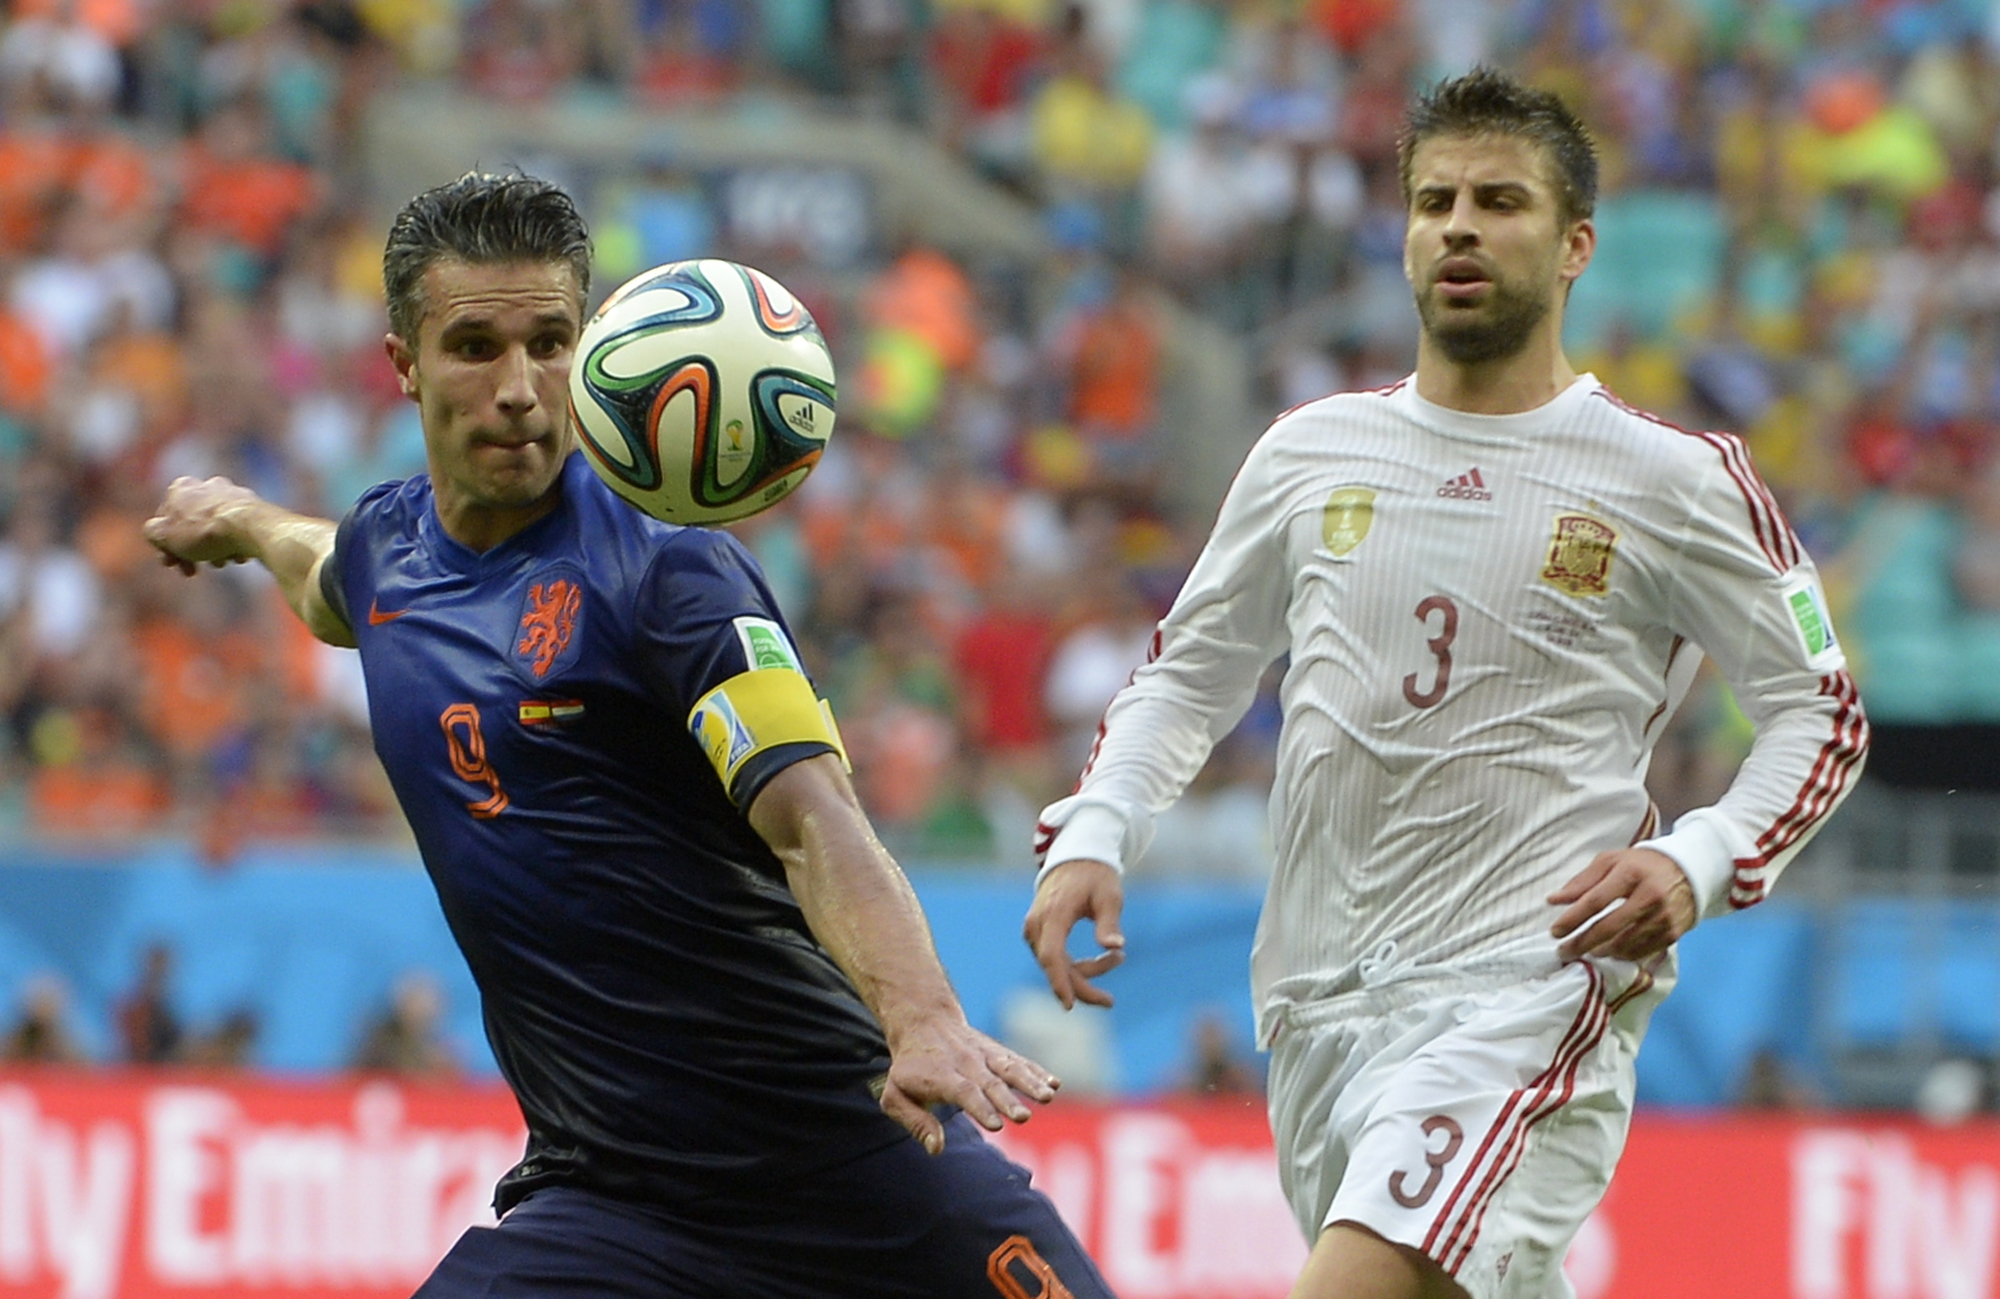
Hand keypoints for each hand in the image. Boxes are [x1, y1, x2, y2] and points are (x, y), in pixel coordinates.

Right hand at [142, 476, 262, 574]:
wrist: (250, 527)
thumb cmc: (204, 531)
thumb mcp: (164, 536)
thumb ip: (153, 533)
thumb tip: (155, 533)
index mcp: (181, 488)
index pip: (165, 521)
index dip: (165, 546)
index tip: (171, 564)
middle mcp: (207, 485)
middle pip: (192, 526)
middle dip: (191, 551)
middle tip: (192, 571)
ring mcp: (233, 495)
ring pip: (216, 530)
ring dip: (214, 551)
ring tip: (220, 563)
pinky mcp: (254, 507)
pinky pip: (238, 530)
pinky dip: (235, 544)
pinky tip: (237, 556)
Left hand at [879, 1015, 1058, 1154]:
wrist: (924, 1022)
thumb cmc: (909, 1068)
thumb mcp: (895, 1095)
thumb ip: (915, 1122)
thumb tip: (936, 1148)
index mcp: (941, 1076)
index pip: (964, 1092)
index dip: (980, 1108)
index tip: (997, 1125)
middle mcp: (966, 1063)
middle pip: (990, 1083)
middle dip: (1008, 1101)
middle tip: (1023, 1118)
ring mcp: (985, 1055)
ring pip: (1010, 1068)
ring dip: (1030, 1082)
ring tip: (1049, 1095)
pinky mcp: (997, 1052)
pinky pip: (1019, 1061)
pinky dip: (1037, 1071)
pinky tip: (1055, 1083)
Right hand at [1022, 859, 1124, 1009]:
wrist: (1075, 856)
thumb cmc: (1096, 875)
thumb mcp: (1109, 896)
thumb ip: (1109, 922)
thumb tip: (1115, 947)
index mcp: (1054, 913)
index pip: (1052, 955)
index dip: (1059, 982)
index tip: (1070, 1005)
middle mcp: (1037, 923)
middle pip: (1054, 966)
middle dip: (1082, 986)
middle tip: (1109, 1001)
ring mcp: (1034, 929)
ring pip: (1055, 965)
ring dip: (1084, 972)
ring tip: (1117, 957)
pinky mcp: (1038, 933)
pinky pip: (1054, 958)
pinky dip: (1074, 965)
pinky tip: (1101, 958)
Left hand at [1549, 848, 1696, 962]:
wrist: (1688, 870)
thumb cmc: (1641, 865)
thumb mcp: (1610, 862)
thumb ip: (1582, 881)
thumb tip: (1554, 900)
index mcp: (1630, 874)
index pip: (1595, 901)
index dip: (1572, 918)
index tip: (1555, 931)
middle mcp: (1649, 896)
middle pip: (1609, 927)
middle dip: (1582, 943)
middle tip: (1564, 951)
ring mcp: (1663, 917)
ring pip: (1625, 944)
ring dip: (1601, 951)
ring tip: (1585, 951)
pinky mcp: (1673, 933)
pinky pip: (1642, 952)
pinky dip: (1622, 955)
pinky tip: (1610, 952)